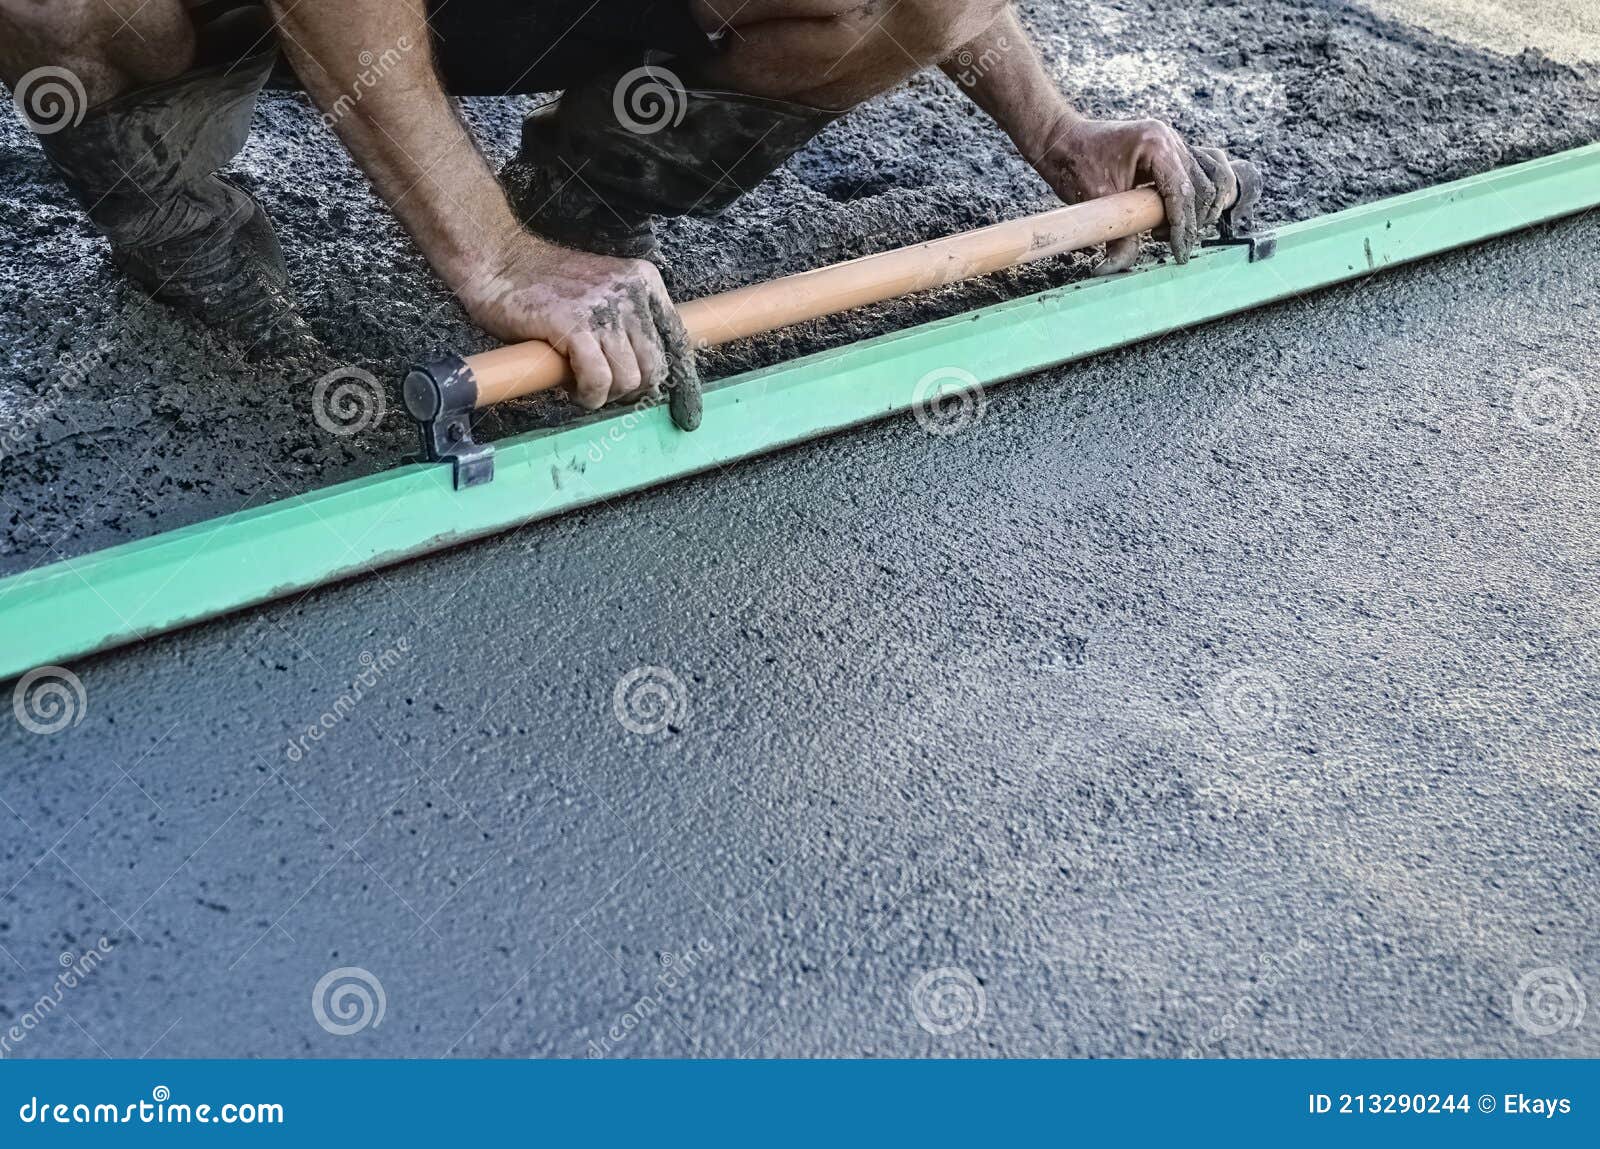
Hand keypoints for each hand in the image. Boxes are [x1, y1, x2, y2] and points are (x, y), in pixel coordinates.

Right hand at [455, 236, 701, 429]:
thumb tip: (650, 375)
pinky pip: (599, 380)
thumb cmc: (545, 286)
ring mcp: (604, 308)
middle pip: (656, 367)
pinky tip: (573, 390)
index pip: (679, 340)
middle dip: (632, 390)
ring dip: (605, 394)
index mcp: (644, 282)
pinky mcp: (574, 325)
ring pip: (629, 379)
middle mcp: (630, 292)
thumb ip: (629, 323)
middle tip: (605, 389)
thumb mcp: (602, 293)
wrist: (498, 262)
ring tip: (581, 383)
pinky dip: (588, 396)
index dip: (683, 383)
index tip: (686, 414)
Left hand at [1032, 114, 1239, 274]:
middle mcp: (1170, 140)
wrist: (1062, 141)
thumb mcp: (1096, 202)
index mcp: (1156, 144)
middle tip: (1166, 244)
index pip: (1183, 192)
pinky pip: (1201, 173)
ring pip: (1208, 181)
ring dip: (1198, 211)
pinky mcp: (1171, 152)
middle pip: (1202, 188)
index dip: (1184, 228)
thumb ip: (1114, 236)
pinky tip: (1183, 216)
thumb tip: (1117, 267)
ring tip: (1167, 231)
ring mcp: (1173, 143)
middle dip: (1191, 222)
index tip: (1179, 253)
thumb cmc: (1075, 163)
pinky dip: (1200, 196)